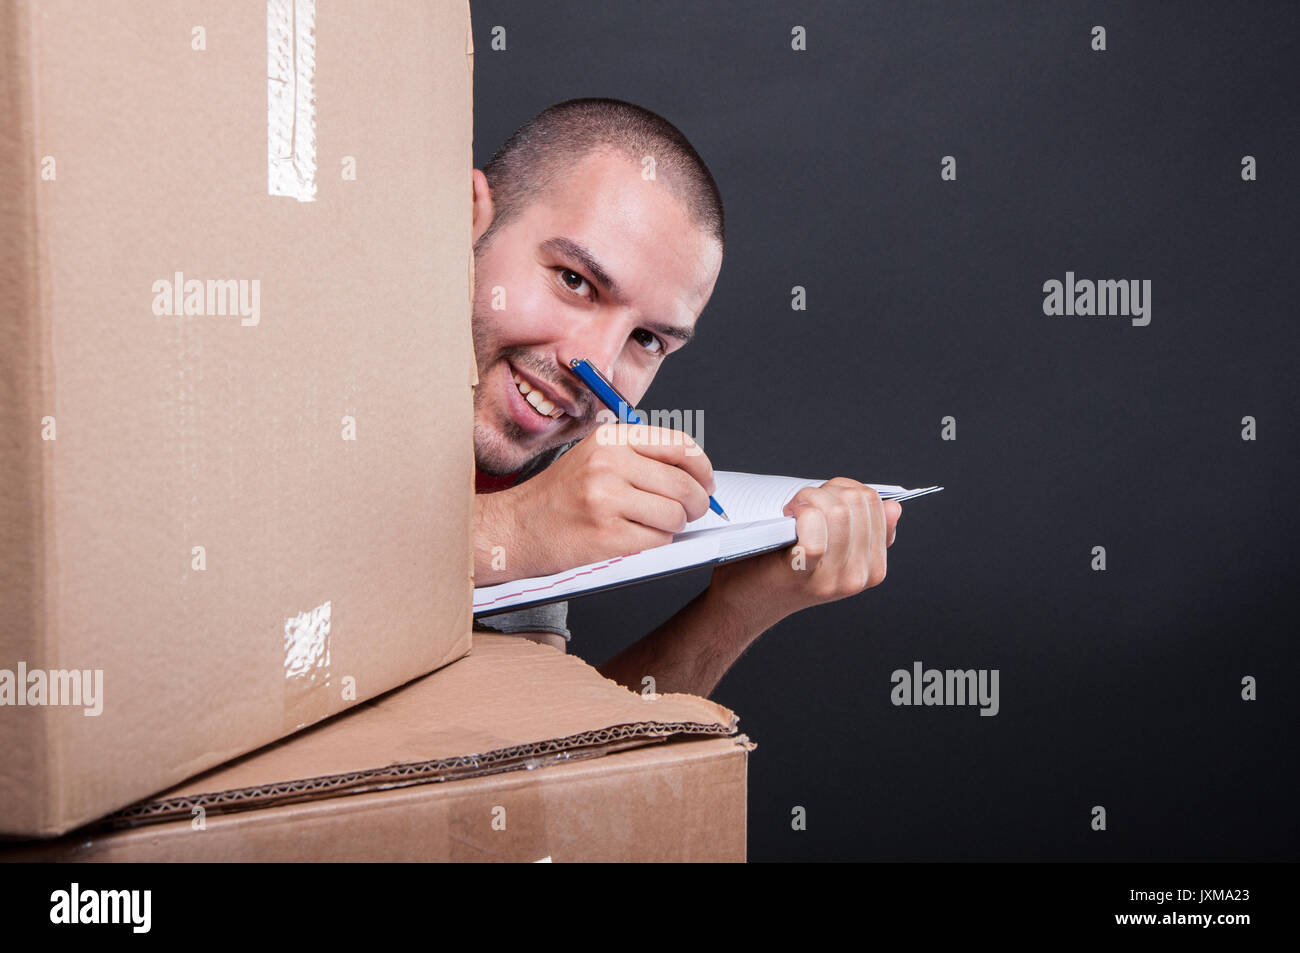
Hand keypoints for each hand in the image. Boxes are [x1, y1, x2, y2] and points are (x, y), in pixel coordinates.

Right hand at [480, 423, 715, 580]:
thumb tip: (696, 475)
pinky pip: (657, 541)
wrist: (516, 527)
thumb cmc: (560, 496)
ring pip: (674, 515)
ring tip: (653, 525)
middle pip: (684, 485)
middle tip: (691, 512)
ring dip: (673, 526)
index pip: (680, 446)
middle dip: (697, 504)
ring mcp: (606, 500)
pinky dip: (655, 544)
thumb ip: (642, 457)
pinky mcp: (606, 535)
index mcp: (612, 439)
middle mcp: (609, 464)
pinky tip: (635, 538)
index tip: (706, 484)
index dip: (703, 469)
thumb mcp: (596, 456)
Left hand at [709, 477, 901, 623]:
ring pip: (838, 511)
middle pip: (857, 502)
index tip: (820, 500)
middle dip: (826, 491)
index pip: (875, 505)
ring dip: (809, 498)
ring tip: (792, 512)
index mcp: (873, 568)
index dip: (843, 488)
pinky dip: (800, 515)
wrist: (747, 602)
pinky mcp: (806, 576)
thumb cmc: (783, 567)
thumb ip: (862, 529)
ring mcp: (834, 579)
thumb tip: (893, 507)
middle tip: (801, 505)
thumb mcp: (832, 548)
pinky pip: (815, 535)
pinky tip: (787, 518)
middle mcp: (859, 576)